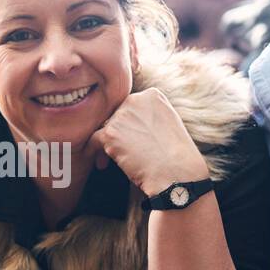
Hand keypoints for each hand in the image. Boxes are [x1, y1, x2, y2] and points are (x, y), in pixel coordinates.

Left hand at [85, 88, 208, 196]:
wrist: (176, 173)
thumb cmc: (177, 156)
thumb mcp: (170, 124)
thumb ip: (150, 116)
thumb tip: (133, 125)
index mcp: (152, 96)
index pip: (132, 106)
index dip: (130, 124)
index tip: (133, 139)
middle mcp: (136, 99)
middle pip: (117, 116)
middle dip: (118, 133)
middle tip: (122, 151)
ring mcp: (121, 115)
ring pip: (105, 128)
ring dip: (107, 145)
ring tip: (111, 161)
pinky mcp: (110, 133)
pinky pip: (93, 140)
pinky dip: (92, 152)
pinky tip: (101, 164)